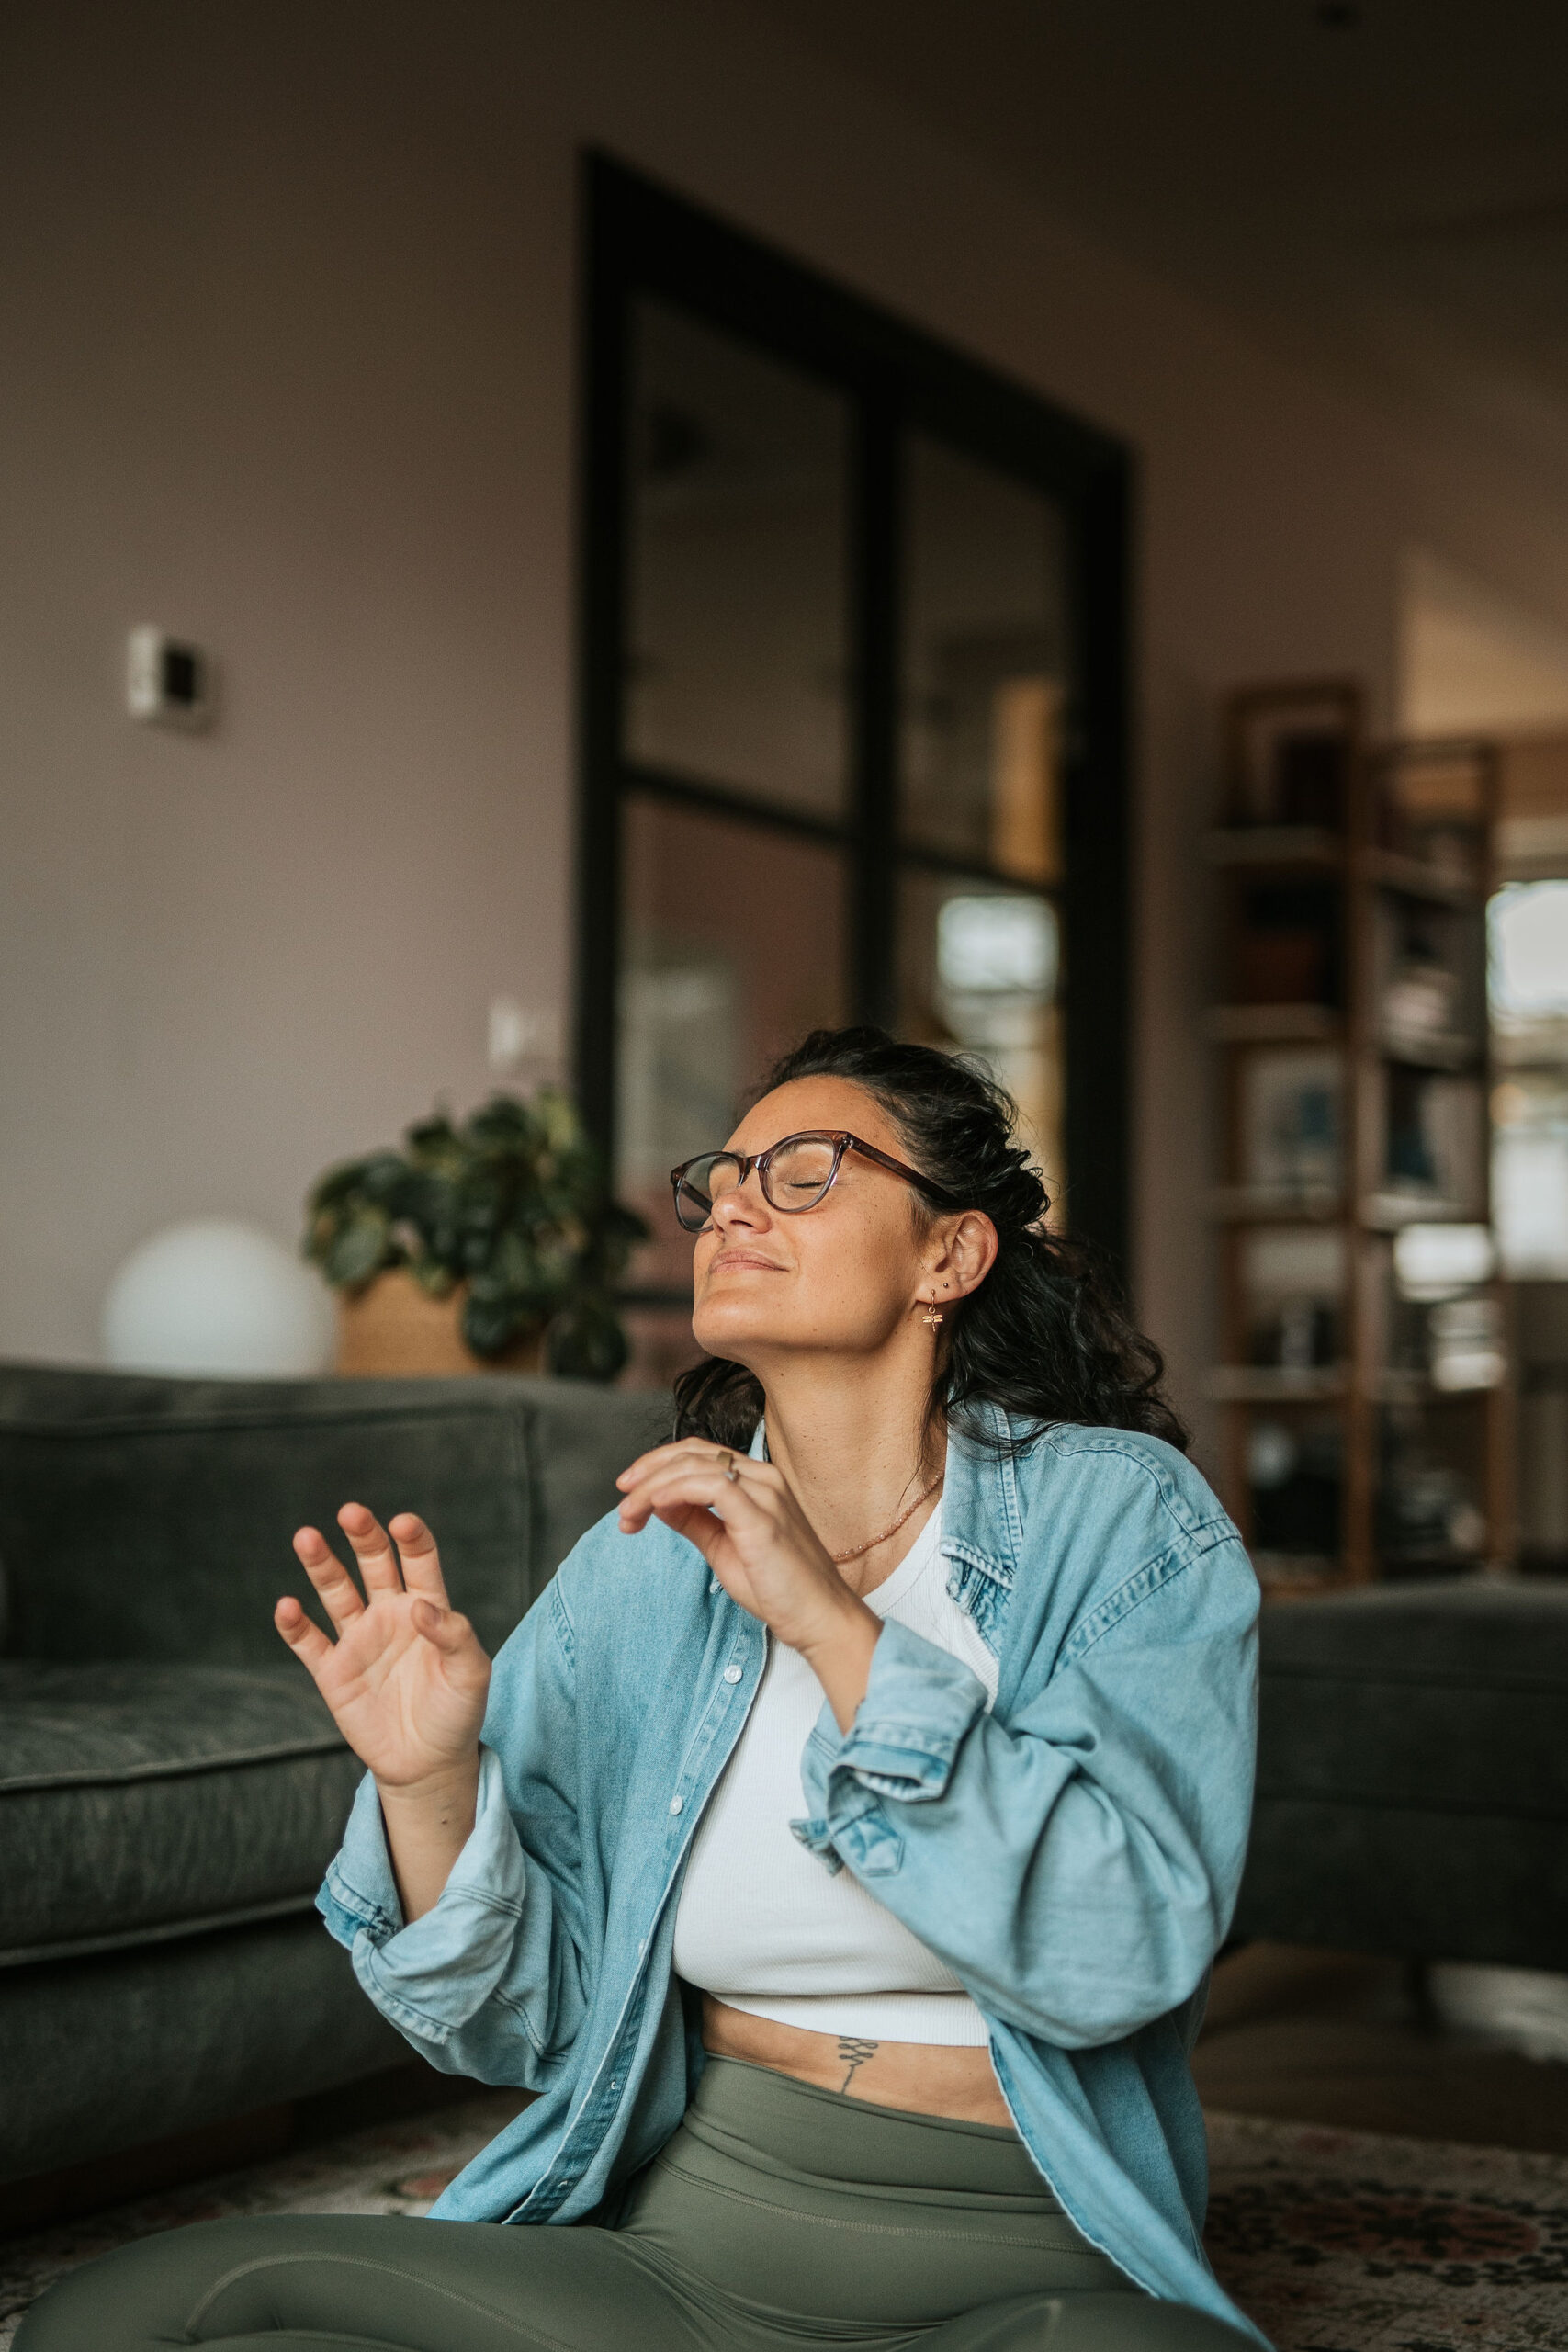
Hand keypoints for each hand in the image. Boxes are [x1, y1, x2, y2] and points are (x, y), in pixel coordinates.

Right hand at [274, 1505, 490, 1794]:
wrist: (428, 1764)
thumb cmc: (457, 1712)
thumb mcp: (471, 1674)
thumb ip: (455, 1636)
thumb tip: (420, 1607)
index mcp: (427, 1607)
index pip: (419, 1560)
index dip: (412, 1539)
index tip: (403, 1523)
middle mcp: (390, 1614)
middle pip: (374, 1564)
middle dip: (363, 1537)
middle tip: (351, 1512)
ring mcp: (359, 1640)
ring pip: (336, 1592)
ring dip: (321, 1565)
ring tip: (307, 1538)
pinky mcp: (333, 1672)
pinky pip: (309, 1643)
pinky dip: (295, 1625)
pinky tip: (286, 1606)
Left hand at [615, 1442, 878, 1725]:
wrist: (821, 1620)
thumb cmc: (779, 1588)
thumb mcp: (724, 1548)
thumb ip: (695, 1521)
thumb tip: (659, 1503)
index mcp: (757, 1482)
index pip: (699, 1454)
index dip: (657, 1465)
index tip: (628, 1491)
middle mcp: (764, 1478)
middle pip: (693, 1452)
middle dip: (648, 1470)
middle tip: (621, 1496)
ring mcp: (766, 1494)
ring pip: (696, 1465)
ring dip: (652, 1486)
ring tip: (629, 1513)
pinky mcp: (763, 1517)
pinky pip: (713, 1485)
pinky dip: (677, 1489)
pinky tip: (655, 1506)